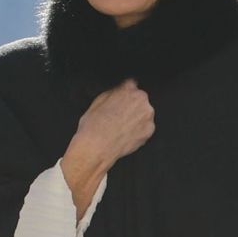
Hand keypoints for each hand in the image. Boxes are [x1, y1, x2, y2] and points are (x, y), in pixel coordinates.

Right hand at [61, 80, 155, 215]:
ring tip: (118, 130)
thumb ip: (113, 92)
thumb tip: (125, 85)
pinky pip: (144, 129)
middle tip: (115, 119)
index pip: (131, 86)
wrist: (93, 151)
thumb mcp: (96, 102)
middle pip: (140, 101)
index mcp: (129, 91)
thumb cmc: (90, 127)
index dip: (122, 96)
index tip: (116, 104)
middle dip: (129, 108)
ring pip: (143, 115)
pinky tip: (122, 137)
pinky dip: (136, 133)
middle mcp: (143, 103)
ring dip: (134, 121)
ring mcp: (147, 120)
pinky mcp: (148, 134)